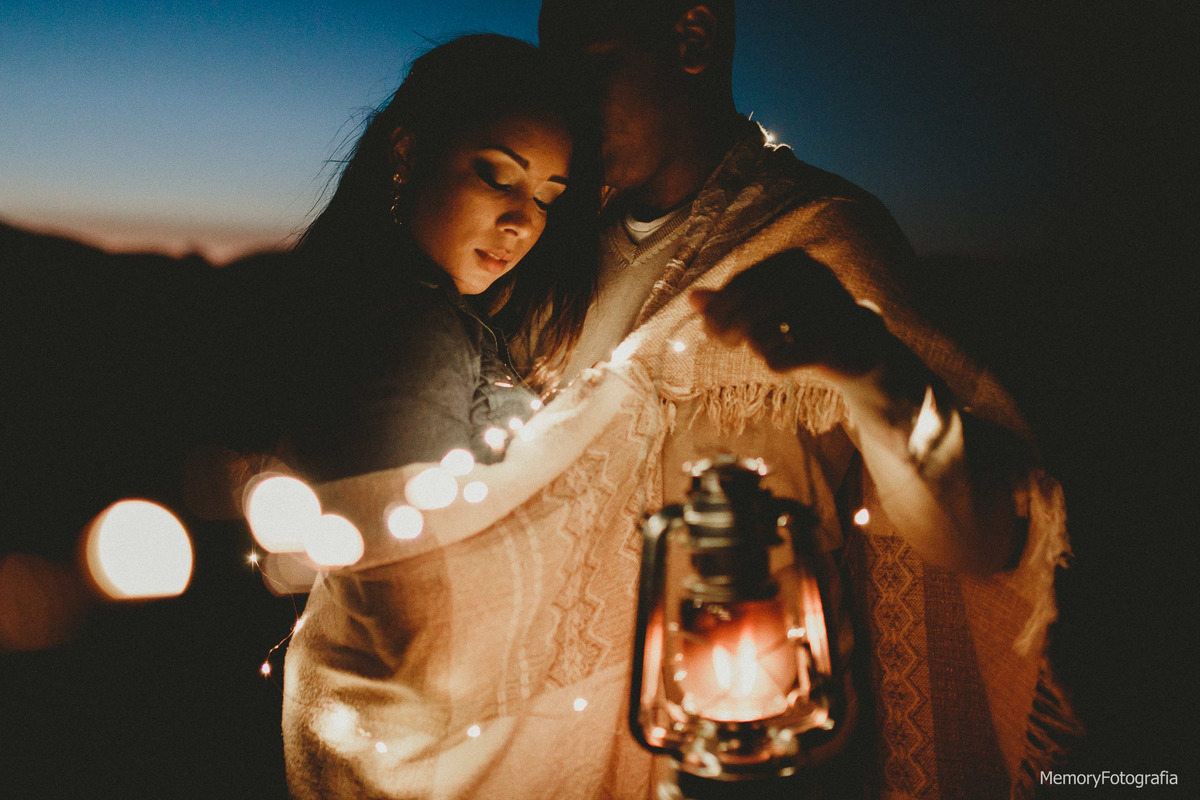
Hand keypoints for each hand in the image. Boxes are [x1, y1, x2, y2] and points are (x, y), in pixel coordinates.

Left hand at [689, 249, 889, 376]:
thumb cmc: (806, 324)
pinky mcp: (830, 345)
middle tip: (727, 343)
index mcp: (795, 262)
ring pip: (761, 329)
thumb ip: (731, 302)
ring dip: (755, 344)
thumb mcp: (767, 309)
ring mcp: (823, 310)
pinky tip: (783, 360)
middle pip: (748, 304)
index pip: (740, 283)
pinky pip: (779, 357)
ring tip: (765, 348)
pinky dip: (774, 361)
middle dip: (727, 326)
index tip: (711, 331)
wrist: (859, 349)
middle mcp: (812, 278)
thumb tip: (690, 299)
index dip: (718, 309)